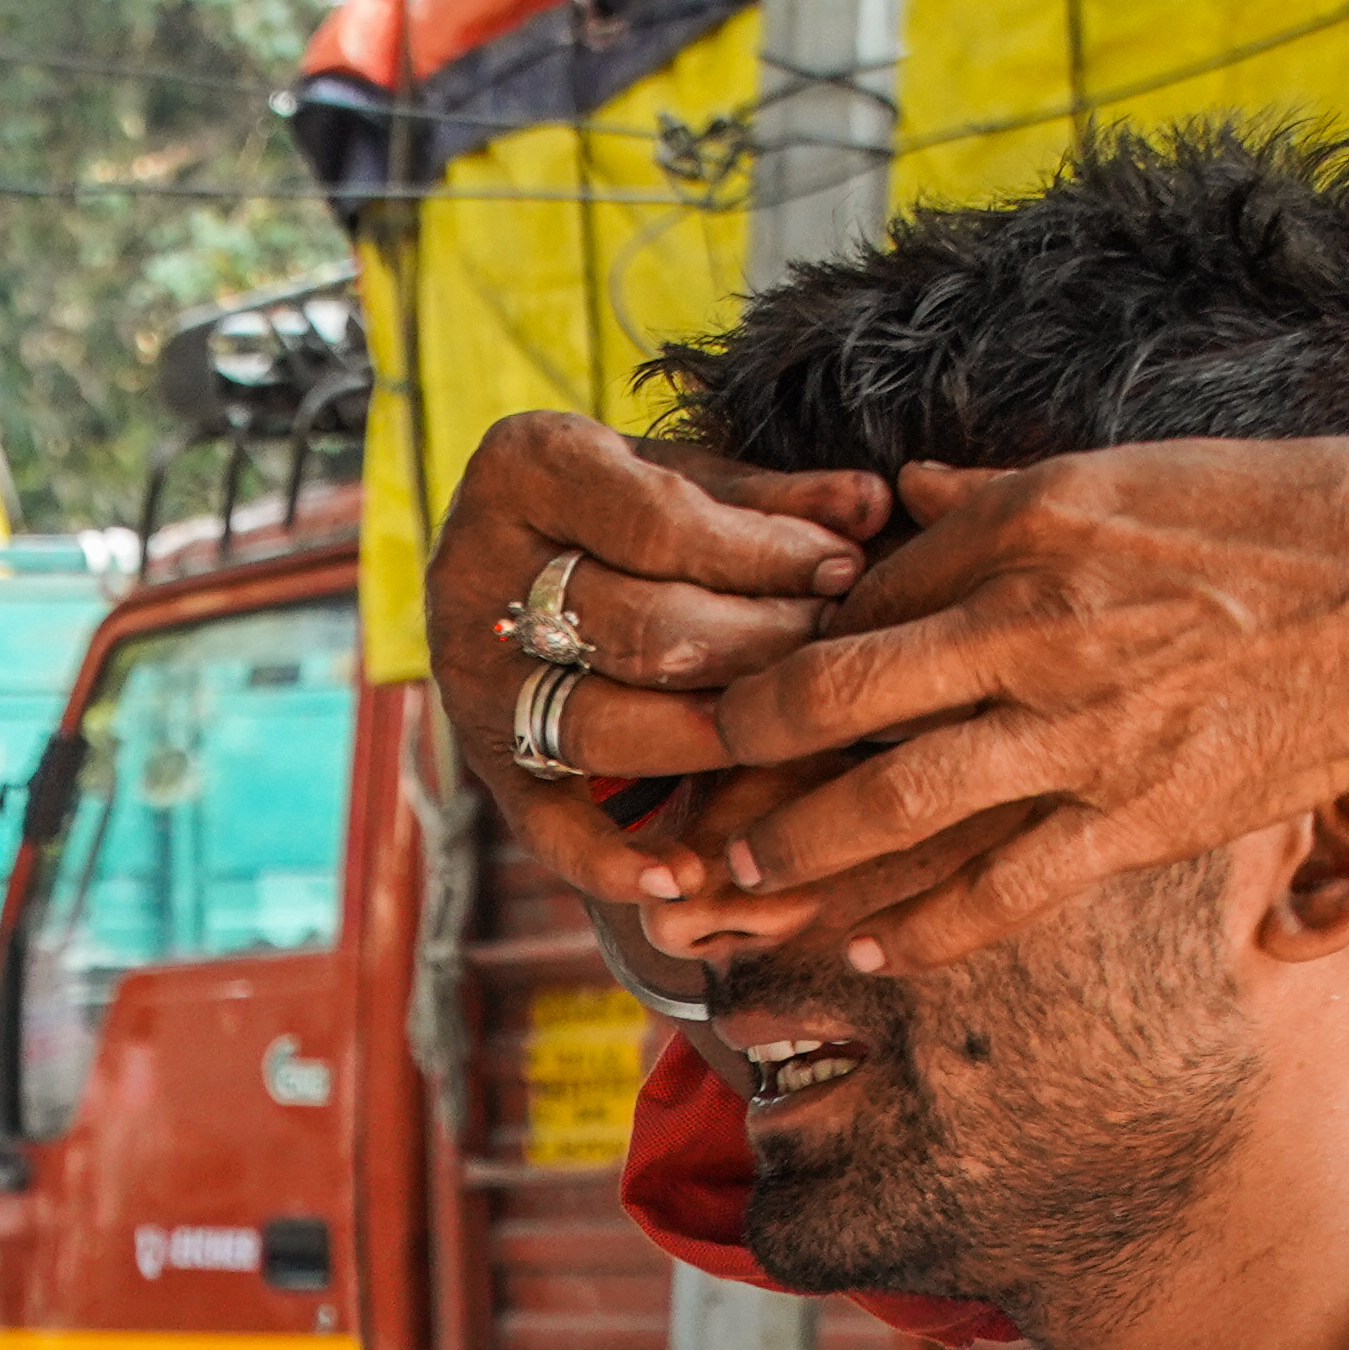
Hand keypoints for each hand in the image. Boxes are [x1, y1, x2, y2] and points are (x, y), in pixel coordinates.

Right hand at [426, 411, 887, 900]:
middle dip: (757, 647)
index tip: (846, 570)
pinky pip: (544, 828)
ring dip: (713, 738)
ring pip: (600, 727)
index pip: (660, 525)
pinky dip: (613, 864)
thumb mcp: (691, 481)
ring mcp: (473, 680)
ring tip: (797, 734)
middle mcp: (476, 575)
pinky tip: (686, 878)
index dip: (765, 554)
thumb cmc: (628, 512)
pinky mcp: (486, 763)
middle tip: (835, 655)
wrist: (511, 564)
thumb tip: (875, 504)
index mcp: (525, 470)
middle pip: (638, 631)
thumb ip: (774, 499)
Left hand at [655, 440, 1348, 976]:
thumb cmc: (1292, 518)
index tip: (717, 692)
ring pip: (893, 802)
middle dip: (738, 756)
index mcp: (1025, 525)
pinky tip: (865, 957)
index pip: (859, 593)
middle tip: (681, 794)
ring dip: (798, 854)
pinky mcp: (1134, 816)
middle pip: (834, 696)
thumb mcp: (1131, 471)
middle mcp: (1029, 626)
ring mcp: (1078, 729)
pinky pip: (1000, 887)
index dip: (778, 646)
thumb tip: (914, 494)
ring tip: (734, 888)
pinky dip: (922, 928)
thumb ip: (1005, 496)